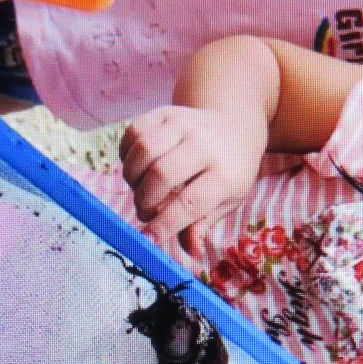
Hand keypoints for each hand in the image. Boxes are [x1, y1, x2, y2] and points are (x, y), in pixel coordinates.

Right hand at [118, 99, 268, 255]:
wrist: (234, 126)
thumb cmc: (229, 172)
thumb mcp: (227, 201)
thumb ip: (203, 225)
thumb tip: (191, 252)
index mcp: (226, 173)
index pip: (191, 203)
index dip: (165, 224)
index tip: (148, 239)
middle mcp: (205, 144)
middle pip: (161, 174)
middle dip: (146, 200)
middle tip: (147, 212)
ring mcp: (184, 123)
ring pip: (143, 150)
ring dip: (133, 178)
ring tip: (142, 189)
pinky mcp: (166, 111)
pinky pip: (134, 132)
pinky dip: (128, 154)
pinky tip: (138, 167)